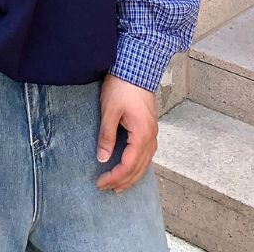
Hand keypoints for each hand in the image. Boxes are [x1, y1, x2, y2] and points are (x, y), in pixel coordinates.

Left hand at [95, 73, 158, 193]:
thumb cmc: (122, 86)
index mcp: (142, 135)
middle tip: (106, 188)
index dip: (114, 177)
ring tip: (119, 184)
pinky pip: (146, 153)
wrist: (136, 66)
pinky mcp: (149, 126)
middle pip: (139, 168)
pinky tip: (130, 165)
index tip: (100, 182)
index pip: (128, 165)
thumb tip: (103, 158)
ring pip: (145, 162)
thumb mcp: (109, 110)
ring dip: (132, 175)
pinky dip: (138, 164)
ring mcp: (152, 132)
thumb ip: (106, 135)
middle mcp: (151, 137)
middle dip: (123, 181)